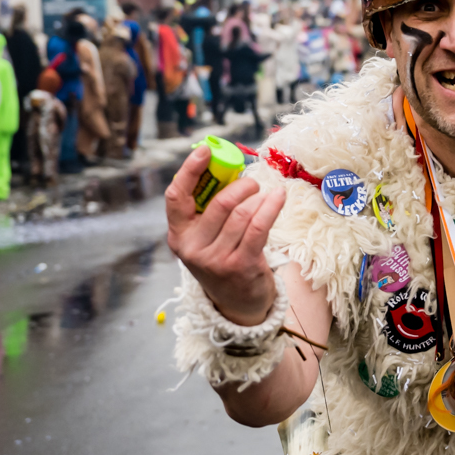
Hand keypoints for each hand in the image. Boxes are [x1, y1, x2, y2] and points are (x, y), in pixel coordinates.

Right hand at [165, 145, 286, 325]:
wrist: (237, 304)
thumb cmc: (223, 259)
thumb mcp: (206, 237)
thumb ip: (209, 208)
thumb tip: (228, 169)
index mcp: (179, 235)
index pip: (175, 197)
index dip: (190, 170)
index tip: (207, 151)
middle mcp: (193, 248)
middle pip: (219, 203)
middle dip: (241, 185)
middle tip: (252, 181)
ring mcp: (216, 260)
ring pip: (242, 213)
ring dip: (259, 197)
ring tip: (268, 193)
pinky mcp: (241, 266)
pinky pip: (259, 227)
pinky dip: (271, 207)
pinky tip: (279, 197)